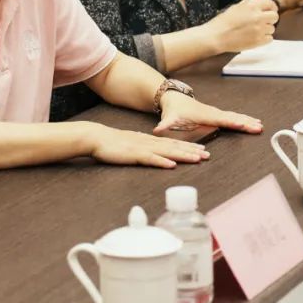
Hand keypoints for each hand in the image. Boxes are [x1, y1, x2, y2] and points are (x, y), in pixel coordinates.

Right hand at [87, 122, 210, 168]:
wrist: (96, 137)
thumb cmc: (111, 144)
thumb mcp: (131, 145)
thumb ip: (143, 148)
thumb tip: (154, 154)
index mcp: (149, 141)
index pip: (172, 144)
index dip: (188, 147)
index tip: (201, 150)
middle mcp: (149, 143)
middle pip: (174, 147)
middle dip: (191, 151)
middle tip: (207, 155)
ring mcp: (142, 148)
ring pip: (167, 152)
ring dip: (182, 155)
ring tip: (197, 159)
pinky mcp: (133, 155)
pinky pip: (150, 159)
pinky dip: (161, 162)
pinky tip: (172, 165)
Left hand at [156, 91, 262, 134]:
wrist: (173, 98)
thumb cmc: (173, 109)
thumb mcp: (169, 118)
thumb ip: (165, 124)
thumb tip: (157, 130)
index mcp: (205, 115)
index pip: (221, 119)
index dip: (232, 121)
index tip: (243, 124)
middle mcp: (213, 112)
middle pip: (232, 117)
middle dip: (245, 122)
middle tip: (259, 127)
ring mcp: (216, 113)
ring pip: (235, 116)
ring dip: (247, 120)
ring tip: (260, 125)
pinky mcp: (217, 115)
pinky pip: (233, 117)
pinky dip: (244, 119)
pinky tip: (253, 122)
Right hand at [208, 0, 278, 52]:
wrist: (216, 37)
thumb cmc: (224, 21)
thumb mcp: (237, 6)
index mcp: (252, 6)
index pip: (270, 3)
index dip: (271, 7)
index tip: (268, 10)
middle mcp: (258, 17)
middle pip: (275, 16)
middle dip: (270, 18)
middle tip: (262, 21)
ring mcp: (259, 29)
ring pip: (272, 28)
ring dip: (266, 29)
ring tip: (254, 30)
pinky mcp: (258, 41)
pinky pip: (269, 38)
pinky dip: (264, 39)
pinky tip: (254, 37)